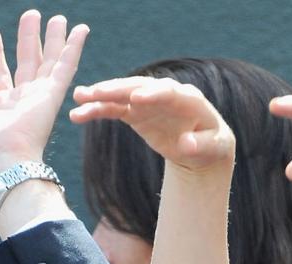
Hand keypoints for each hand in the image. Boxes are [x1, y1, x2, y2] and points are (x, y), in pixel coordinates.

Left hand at [0, 10, 88, 199]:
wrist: (0, 168)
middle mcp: (20, 102)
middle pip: (27, 63)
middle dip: (28, 39)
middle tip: (31, 16)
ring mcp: (38, 99)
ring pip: (48, 61)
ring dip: (54, 38)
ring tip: (58, 18)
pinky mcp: (51, 97)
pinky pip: (65, 67)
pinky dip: (73, 48)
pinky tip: (80, 30)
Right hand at [70, 76, 233, 173]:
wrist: (201, 147)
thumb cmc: (211, 145)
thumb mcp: (212, 148)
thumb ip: (201, 145)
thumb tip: (186, 143)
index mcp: (188, 99)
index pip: (169, 92)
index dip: (153, 94)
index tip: (136, 98)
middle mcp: (165, 94)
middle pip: (139, 87)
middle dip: (117, 89)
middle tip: (95, 92)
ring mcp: (148, 101)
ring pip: (122, 94)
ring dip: (100, 95)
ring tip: (78, 98)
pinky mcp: (136, 112)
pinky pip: (114, 109)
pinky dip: (97, 110)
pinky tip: (78, 114)